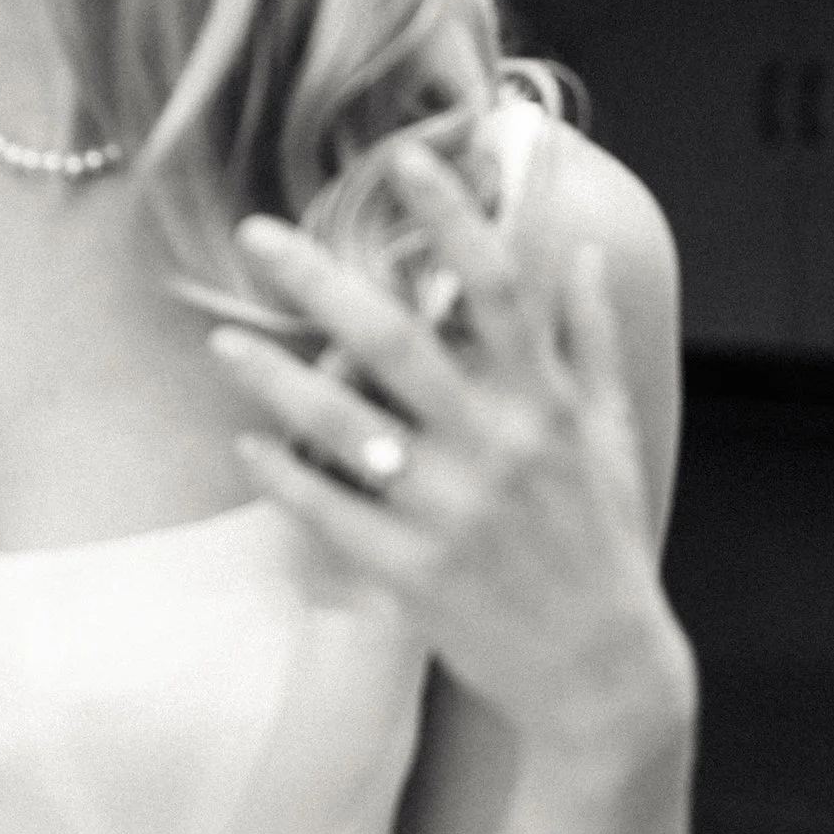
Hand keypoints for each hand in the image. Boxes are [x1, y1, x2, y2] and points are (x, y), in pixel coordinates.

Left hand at [207, 142, 691, 758]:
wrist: (601, 674)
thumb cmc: (603, 542)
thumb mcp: (611, 435)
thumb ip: (588, 340)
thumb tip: (578, 251)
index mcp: (545, 401)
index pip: (497, 287)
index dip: (451, 218)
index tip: (403, 158)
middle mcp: (498, 446)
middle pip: (397, 341)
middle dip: (321, 281)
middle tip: (255, 234)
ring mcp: (451, 512)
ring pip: (346, 427)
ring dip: (276, 379)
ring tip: (221, 342)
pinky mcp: (412, 573)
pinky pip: (330, 512)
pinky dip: (284, 475)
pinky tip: (245, 444)